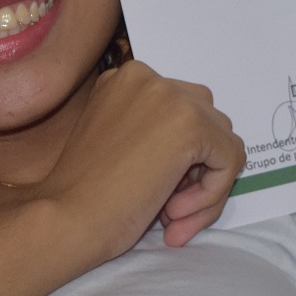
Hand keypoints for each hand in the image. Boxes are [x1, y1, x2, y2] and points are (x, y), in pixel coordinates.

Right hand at [33, 60, 244, 256]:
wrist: (64, 218)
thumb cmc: (83, 197)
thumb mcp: (122, 148)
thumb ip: (157, 138)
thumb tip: (207, 159)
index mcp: (125, 79)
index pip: (180, 111)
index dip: (180, 161)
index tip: (159, 197)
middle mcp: (147, 77)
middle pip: (207, 120)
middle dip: (197, 170)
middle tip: (169, 211)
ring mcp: (170, 97)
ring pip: (222, 141)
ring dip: (206, 185)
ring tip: (172, 217)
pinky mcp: (190, 125)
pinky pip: (230, 159)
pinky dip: (213, 194)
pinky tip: (175, 215)